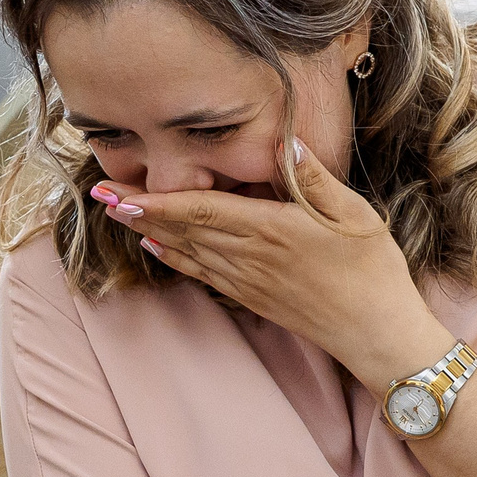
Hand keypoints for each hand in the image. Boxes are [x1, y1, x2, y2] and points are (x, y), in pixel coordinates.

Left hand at [94, 138, 450, 388]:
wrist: (377, 335)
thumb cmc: (372, 270)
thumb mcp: (353, 213)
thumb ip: (313, 178)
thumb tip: (285, 141)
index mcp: (270, 230)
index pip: (200, 210)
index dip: (155, 199)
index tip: (120, 190)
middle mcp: (250, 257)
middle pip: (182, 229)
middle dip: (137, 211)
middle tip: (99, 195)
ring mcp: (248, 280)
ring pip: (187, 251)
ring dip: (149, 232)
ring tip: (116, 214)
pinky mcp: (253, 297)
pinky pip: (203, 274)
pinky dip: (174, 259)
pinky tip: (154, 249)